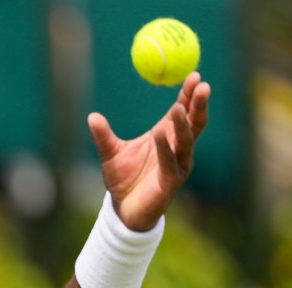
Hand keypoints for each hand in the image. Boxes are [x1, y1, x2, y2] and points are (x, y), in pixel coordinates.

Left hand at [88, 72, 210, 230]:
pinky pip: (170, 162)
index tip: (194, 75)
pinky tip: (160, 133)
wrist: (122, 209)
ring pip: (186, 141)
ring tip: (178, 106)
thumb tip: (91, 116)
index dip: (189, 94)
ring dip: (183, 123)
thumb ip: (103, 135)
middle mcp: (177, 149)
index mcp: (166, 136)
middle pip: (193, 122)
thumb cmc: (122, 179)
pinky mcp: (170, 182)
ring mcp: (177, 166)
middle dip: (197, 104)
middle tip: (200, 83)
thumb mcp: (110, 153)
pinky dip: (165, 148)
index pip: (183, 111)